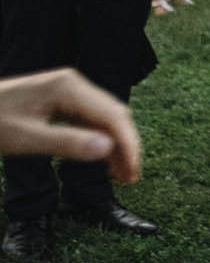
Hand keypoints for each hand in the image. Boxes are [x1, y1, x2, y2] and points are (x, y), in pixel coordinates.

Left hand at [0, 68, 141, 179]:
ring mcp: (67, 90)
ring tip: (119, 174)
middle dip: (125, 145)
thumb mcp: (24, 138)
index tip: (132, 173)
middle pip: (113, 114)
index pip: (112, 115)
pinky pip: (88, 118)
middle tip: (129, 179)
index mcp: (69, 87)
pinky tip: (99, 156)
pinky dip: (98, 138)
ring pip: (103, 117)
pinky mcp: (59, 99)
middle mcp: (73, 83)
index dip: (127, 145)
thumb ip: (66, 143)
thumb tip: (108, 149)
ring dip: (114, 143)